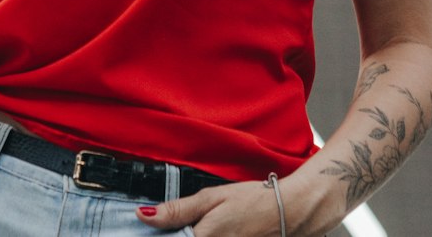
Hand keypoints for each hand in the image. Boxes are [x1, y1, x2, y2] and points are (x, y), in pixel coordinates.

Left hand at [135, 178, 286, 234]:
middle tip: (184, 223)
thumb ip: (177, 211)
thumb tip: (142, 216)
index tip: (150, 230)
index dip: (158, 235)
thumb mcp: (212, 198)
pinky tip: (209, 231)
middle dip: (173, 235)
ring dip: (186, 236)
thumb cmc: (252, 202)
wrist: (289, 214)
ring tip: (200, 226)